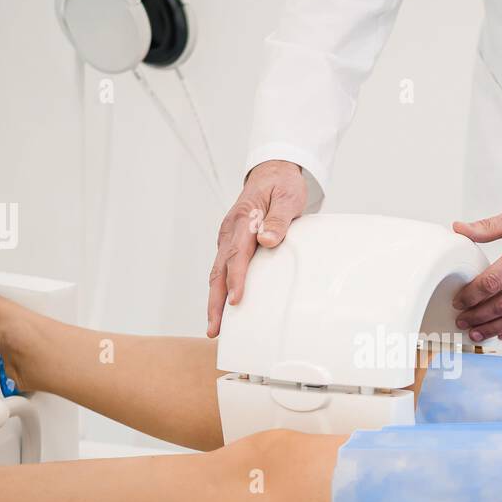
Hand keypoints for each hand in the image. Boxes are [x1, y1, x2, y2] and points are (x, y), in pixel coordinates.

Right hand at [207, 160, 306, 337]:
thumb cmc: (281, 185)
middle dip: (215, 302)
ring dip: (215, 301)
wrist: (272, 172)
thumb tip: (267, 240)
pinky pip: (223, 269)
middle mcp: (230, 231)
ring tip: (216, 327)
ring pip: (218, 273)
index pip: (237, 255)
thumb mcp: (287, 197)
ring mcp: (228, 238)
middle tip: (214, 328)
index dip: (236, 280)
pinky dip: (221, 290)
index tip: (236, 300)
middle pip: (219, 271)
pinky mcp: (231, 243)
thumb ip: (278, 219)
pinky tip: (224, 307)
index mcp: (243, 220)